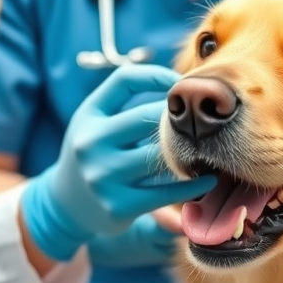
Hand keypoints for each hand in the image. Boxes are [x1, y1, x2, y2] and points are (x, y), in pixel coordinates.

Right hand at [21, 64, 215, 261]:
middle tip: (207, 119)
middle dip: (178, 118)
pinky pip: (165, 193)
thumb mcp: (95, 117)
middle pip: (148, 118)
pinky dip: (192, 186)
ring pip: (160, 157)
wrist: (65, 204)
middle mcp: (91, 144)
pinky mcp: (118, 206)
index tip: (182, 84)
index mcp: (88, 115)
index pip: (125, 80)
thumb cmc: (94, 150)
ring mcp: (103, 177)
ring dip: (191, 153)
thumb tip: (177, 79)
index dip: (158, 75)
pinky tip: (209, 181)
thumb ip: (126, 93)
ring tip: (217, 148)